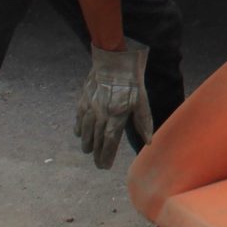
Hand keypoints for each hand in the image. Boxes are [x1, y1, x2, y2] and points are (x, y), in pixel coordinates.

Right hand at [74, 39, 152, 169]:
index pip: (109, 142)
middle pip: (96, 140)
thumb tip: (148, 142)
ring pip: (86, 131)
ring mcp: (90, 107)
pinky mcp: (83, 99)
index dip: (106, 156)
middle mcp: (101, 114)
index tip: (105, 166)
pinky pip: (79, 118)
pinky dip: (79, 128)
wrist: (114, 60)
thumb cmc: (131, 81)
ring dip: (87, 143)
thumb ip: (143, 122)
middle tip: (98, 164)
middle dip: (97, 154)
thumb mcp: (141, 100)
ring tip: (89, 151)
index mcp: (116, 116)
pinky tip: (80, 133)